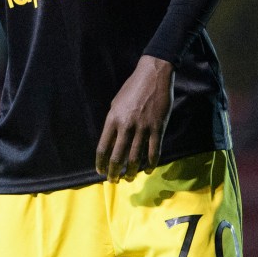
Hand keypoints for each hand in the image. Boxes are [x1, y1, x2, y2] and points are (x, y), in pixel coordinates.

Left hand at [95, 55, 174, 181]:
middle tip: (113, 181)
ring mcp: (143, 128)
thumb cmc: (132, 88)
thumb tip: (111, 141)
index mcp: (113, 119)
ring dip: (131, 171)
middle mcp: (126, 126)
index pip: (103, 147)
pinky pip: (154, 151)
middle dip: (114, 172)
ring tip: (129, 178)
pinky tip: (147, 170)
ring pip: (135, 157)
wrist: (153, 75)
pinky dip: (150, 164)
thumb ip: (113, 123)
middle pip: (117, 156)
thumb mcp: (116, 103)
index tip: (100, 171)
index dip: (100, 163)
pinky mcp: (158, 128)